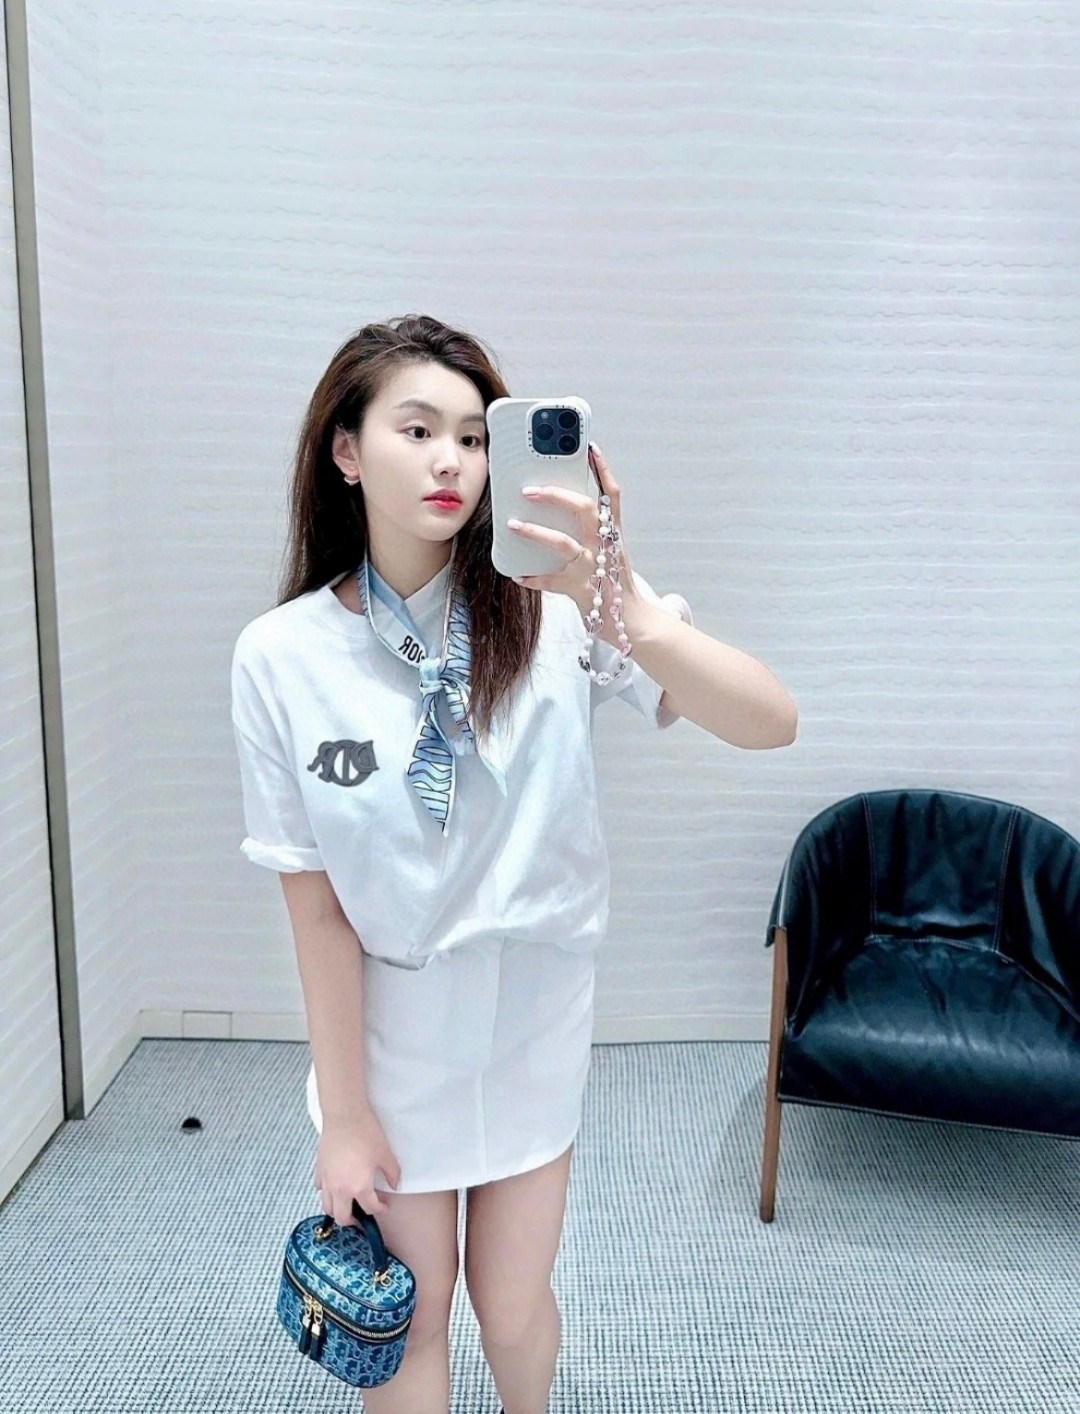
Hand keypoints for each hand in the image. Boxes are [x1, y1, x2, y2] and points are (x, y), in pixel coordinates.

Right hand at [313, 1109, 400, 1220]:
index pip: (370, 1208)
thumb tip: (394, 1185)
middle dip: (353, 1220)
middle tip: (362, 1214)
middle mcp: (340, 1189)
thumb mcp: (385, 1154)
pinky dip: (327, 1192)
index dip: (380, 1209)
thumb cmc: (366, 1133)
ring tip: (347, 1203)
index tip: (384, 1205)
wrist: (345, 1116)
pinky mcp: (319, 1170)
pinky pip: (320, 1189)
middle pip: (343, 1217)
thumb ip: (392, 1173)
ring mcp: (326, 1181)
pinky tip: (335, 1185)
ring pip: (327, 1207)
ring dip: (338, 1209)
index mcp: (358, 1187)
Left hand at [506, 442, 640, 630]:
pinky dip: (533, 578)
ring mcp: (593, 568)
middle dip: (557, 495)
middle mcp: (605, 547)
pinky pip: (552, 582)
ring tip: (513, 525)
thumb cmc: (614, 583)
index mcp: (612, 534)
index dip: (602, 470)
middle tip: (529, 489)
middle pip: (584, 510)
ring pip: (564, 543)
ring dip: (536, 532)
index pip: (611, 495)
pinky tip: (518, 575)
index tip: (590, 447)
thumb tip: (558, 510)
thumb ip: (590, 532)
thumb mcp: (607, 552)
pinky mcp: (581, 590)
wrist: (632, 622)